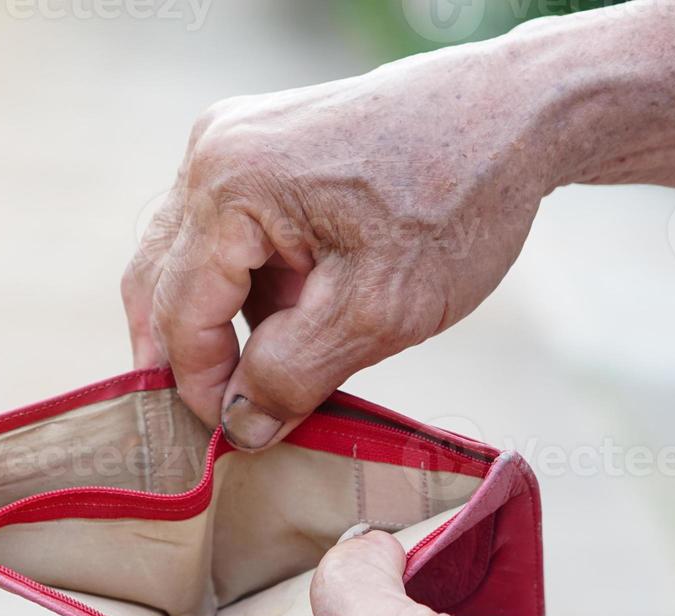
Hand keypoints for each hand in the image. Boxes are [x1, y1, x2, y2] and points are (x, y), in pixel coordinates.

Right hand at [122, 39, 556, 449]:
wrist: (515, 114)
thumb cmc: (458, 199)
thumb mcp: (380, 310)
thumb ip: (295, 374)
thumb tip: (240, 426)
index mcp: (231, 185)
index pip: (179, 313)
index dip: (198, 389)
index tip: (231, 442)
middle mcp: (214, 152)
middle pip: (159, 282)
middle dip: (185, 359)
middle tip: (219, 423)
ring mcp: (234, 142)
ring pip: (185, 260)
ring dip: (217, 325)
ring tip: (266, 376)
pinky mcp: (260, 146)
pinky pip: (221, 233)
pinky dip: (243, 289)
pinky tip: (287, 324)